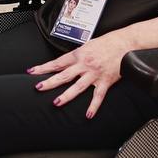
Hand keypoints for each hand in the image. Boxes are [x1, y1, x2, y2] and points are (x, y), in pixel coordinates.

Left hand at [26, 18, 157, 117]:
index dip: (43, 67)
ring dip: (66, 95)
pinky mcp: (105, 81)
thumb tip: (65, 62)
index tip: (32, 72)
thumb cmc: (107, 43)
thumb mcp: (87, 44)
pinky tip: (88, 114)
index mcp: (78, 54)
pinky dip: (93, 106)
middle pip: (64, 75)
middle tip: (39, 87)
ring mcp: (94, 73)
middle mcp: (84, 64)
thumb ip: (77, 55)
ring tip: (56, 102)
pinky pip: (98, 96)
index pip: (57, 62)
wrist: (125, 43)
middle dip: (50, 82)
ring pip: (77, 86)